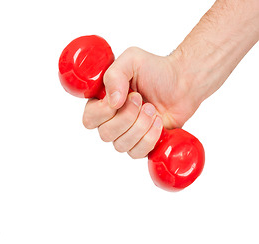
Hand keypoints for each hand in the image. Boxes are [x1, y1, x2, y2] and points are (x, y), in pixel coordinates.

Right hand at [82, 48, 200, 157]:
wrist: (184, 82)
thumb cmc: (157, 70)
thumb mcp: (132, 60)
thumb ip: (114, 75)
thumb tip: (112, 102)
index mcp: (102, 103)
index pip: (89, 120)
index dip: (104, 112)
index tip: (125, 96)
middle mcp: (110, 122)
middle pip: (105, 134)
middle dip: (127, 117)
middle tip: (142, 100)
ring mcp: (125, 136)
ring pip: (121, 145)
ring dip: (140, 126)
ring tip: (153, 110)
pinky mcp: (141, 146)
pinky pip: (136, 153)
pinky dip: (150, 138)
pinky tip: (158, 123)